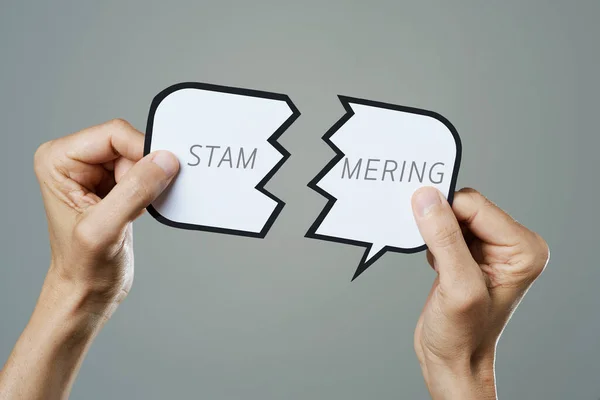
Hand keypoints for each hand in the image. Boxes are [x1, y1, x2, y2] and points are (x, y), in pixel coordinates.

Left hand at [34, 118, 178, 316]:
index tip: (162, 173)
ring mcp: (94, 173)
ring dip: (149, 182)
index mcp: (58, 160)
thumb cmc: (82, 267)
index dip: (142, 151)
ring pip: (140, 158)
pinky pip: (144, 173)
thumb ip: (134, 191)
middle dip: (144, 170)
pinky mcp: (113, 186)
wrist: (86, 293)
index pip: (114, 134)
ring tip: (134, 211)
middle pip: (128, 144)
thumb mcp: (105, 229)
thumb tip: (164, 160)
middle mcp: (73, 161)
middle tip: (141, 201)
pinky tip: (139, 211)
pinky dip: (152, 190)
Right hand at [411, 187, 548, 399]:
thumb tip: (427, 199)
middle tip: (431, 251)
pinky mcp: (469, 254)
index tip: (422, 225)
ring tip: (438, 266)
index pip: (475, 205)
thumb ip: (445, 239)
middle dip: (440, 223)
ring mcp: (489, 249)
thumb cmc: (464, 335)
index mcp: (522, 248)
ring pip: (451, 215)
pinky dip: (432, 241)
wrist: (453, 361)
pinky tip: (436, 267)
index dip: (445, 212)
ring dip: (434, 233)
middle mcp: (511, 245)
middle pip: (464, 207)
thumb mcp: (458, 286)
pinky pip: (445, 228)